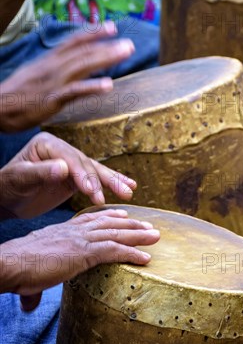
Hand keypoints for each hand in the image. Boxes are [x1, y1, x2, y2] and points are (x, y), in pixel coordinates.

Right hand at [0, 22, 133, 131]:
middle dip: (107, 46)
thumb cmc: (16, 94)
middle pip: (84, 52)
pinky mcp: (51, 99)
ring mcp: (53, 82)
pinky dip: (92, 87)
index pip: (74, 42)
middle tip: (130, 44)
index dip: (93, 33)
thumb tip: (71, 64)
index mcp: (49, 61)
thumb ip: (54, 68)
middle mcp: (53, 67)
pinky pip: (75, 91)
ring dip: (106, 58)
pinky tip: (108, 85)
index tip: (112, 27)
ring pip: (83, 65)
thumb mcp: (35, 74)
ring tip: (125, 53)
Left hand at [0, 132, 136, 218]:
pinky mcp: (76, 176)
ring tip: (129, 192)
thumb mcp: (18, 179)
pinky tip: (128, 186)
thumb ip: (39, 172)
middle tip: (117, 194)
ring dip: (113, 182)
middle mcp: (62, 150)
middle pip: (87, 164)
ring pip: (96, 171)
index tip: (91, 191)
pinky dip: (111, 183)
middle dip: (102, 180)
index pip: (70, 158)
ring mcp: (71, 163)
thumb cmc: (7, 187)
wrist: (5, 199)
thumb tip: (63, 167)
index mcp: (48, 144)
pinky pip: (96, 180)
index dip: (83, 174)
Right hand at [0, 208, 159, 309]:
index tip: (122, 214)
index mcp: (63, 231)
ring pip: (117, 234)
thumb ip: (34, 286)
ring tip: (156, 235)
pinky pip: (115, 251)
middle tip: (148, 224)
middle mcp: (74, 231)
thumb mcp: (29, 273)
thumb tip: (29, 305)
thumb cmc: (16, 269)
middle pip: (109, 223)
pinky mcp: (84, 253)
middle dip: (131, 223)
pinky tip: (146, 258)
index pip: (90, 219)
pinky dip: (132, 253)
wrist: (11, 263)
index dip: (108, 216)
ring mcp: (81, 240)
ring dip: (139, 234)